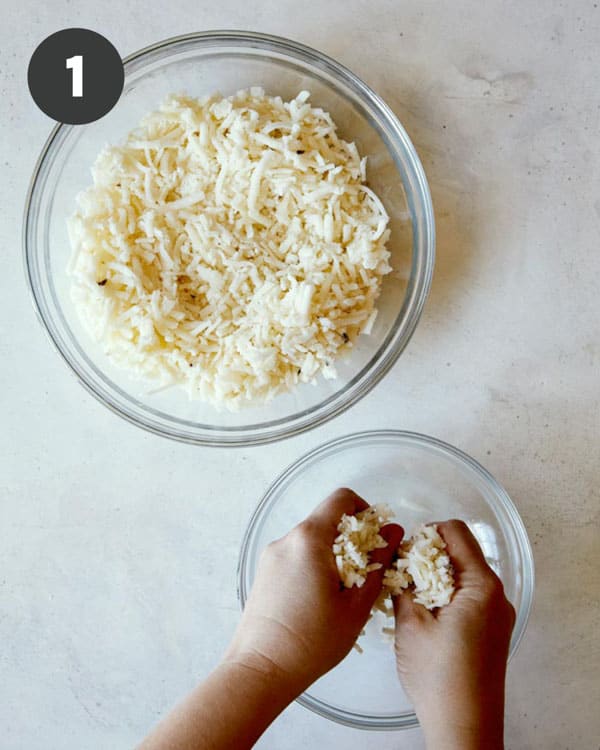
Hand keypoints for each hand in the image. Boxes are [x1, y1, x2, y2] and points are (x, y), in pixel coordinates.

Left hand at [225, 488, 403, 693]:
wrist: (261, 670)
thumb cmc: (312, 641)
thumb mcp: (356, 604)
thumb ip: (378, 563)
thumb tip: (393, 533)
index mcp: (309, 539)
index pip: (341, 499)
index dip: (365, 510)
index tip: (375, 538)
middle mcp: (287, 540)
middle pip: (326, 521)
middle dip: (351, 541)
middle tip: (365, 574)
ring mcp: (272, 556)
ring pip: (312, 541)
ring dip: (333, 556)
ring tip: (342, 595)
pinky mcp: (264, 573)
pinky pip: (296, 557)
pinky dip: (314, 567)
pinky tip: (320, 602)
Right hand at [392, 520, 515, 749]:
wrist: (464, 726)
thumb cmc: (439, 676)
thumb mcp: (411, 623)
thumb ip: (404, 584)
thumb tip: (399, 562)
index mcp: (481, 585)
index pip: (456, 532)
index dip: (426, 532)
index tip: (404, 549)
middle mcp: (497, 595)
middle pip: (462, 553)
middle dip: (429, 557)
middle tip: (402, 574)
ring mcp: (498, 615)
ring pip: (464, 577)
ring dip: (436, 578)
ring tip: (410, 597)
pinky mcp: (493, 632)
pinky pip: (470, 599)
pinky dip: (447, 597)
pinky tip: (426, 617)